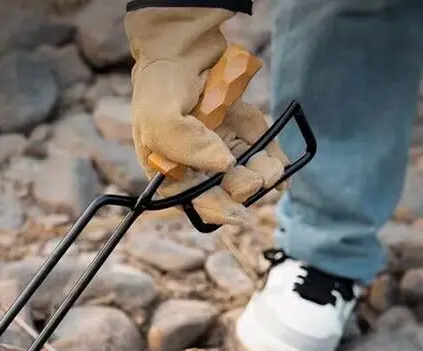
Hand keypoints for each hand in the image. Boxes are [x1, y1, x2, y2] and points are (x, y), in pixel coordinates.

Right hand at [126, 8, 288, 224]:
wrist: (184, 47)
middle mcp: (197, 167)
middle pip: (224, 192)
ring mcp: (223, 150)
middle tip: (255, 181)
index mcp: (170, 173)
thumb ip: (185, 146)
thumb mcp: (159, 117)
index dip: (216, 211)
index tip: (239, 214)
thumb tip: (224, 166)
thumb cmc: (161, 86)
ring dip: (263, 177)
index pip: (193, 202)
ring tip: (271, 170)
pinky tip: (281, 163)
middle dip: (242, 191)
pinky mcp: (245, 133)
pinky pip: (264, 154)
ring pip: (248, 176)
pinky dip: (276, 161)